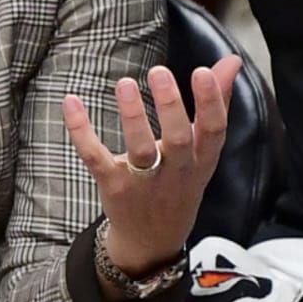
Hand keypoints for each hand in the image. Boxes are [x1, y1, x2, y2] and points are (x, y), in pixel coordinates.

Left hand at [64, 59, 241, 278]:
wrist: (153, 240)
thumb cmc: (180, 182)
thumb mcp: (203, 150)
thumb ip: (216, 103)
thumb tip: (231, 61)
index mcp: (201, 160)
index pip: (213, 132)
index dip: (211, 103)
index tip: (203, 72)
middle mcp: (176, 173)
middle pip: (177, 140)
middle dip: (170, 106)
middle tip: (159, 71)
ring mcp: (143, 182)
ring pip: (139, 151)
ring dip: (132, 117)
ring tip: (124, 83)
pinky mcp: (112, 186)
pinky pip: (96, 158)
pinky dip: (82, 131)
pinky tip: (71, 102)